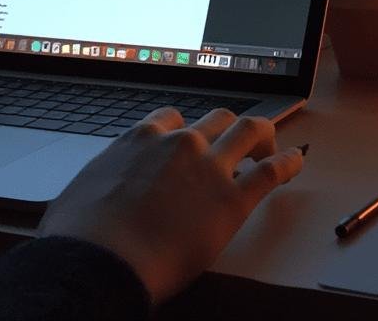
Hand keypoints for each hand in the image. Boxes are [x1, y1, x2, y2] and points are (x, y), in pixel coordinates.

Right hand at [38, 107, 304, 303]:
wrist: (100, 259)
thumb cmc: (80, 235)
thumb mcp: (80, 193)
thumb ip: (101, 184)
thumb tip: (91, 199)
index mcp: (141, 139)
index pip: (172, 118)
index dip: (185, 129)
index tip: (190, 139)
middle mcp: (179, 143)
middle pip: (217, 119)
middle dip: (228, 129)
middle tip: (236, 145)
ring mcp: (209, 167)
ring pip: (250, 130)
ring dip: (264, 136)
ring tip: (270, 148)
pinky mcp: (233, 199)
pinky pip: (272, 171)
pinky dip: (289, 162)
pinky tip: (297, 162)